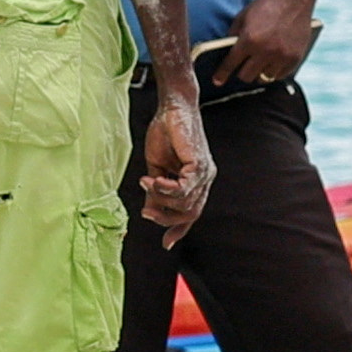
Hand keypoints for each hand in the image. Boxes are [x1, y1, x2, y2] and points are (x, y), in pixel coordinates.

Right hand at [139, 94, 214, 245]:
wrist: (172, 108)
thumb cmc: (165, 133)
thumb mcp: (157, 168)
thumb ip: (156, 191)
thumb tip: (148, 211)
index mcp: (197, 181)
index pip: (192, 213)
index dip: (180, 230)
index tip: (166, 243)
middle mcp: (205, 179)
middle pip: (190, 214)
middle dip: (166, 218)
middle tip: (146, 212)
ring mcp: (205, 172)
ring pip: (185, 204)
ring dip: (161, 198)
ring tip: (146, 182)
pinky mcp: (200, 164)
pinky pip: (184, 189)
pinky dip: (166, 188)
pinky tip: (153, 180)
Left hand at [208, 0, 319, 87]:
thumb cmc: (266, 5)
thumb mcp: (243, 17)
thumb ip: (234, 35)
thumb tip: (227, 53)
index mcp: (250, 39)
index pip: (231, 64)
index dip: (222, 74)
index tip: (217, 81)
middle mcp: (266, 50)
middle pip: (247, 76)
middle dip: (242, 72)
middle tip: (242, 67)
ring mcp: (282, 56)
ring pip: (264, 78)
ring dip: (259, 73)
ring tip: (258, 66)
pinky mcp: (295, 57)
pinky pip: (280, 75)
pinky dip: (274, 71)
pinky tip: (272, 64)